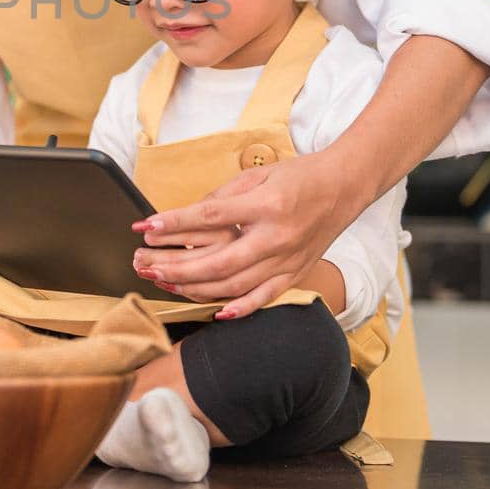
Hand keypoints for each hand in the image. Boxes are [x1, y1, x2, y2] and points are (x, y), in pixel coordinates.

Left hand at [130, 149, 362, 318]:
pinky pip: (264, 298)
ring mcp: (286, 260)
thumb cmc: (299, 176)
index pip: (210, 217)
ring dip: (196, 289)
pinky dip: (240, 309)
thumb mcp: (257, 175)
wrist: (344, 187)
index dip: (174, 224)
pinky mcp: (295, 273)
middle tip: (146, 266)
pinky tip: (216, 312)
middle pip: (217, 261)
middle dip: (176, 267)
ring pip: (234, 285)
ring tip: (166, 284)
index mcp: (264, 205)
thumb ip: (223, 197)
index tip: (146, 227)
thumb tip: (189, 216)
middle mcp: (275, 237)